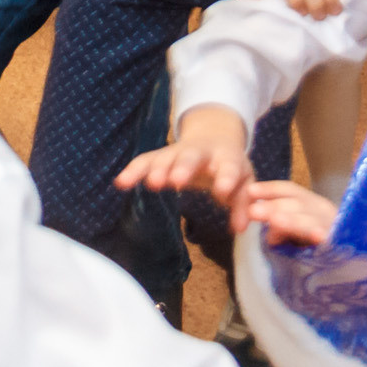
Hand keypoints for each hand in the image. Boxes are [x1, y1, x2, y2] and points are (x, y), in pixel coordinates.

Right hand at [116, 105, 253, 204]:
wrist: (217, 136)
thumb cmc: (231, 167)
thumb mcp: (244, 183)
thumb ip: (242, 205)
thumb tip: (240, 229)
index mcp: (227, 158)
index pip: (228, 167)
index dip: (226, 179)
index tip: (222, 192)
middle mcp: (202, 152)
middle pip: (192, 157)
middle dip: (183, 168)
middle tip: (175, 181)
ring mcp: (180, 152)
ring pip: (167, 157)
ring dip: (159, 169)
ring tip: (152, 183)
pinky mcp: (163, 155)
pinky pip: (146, 160)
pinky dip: (135, 170)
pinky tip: (122, 182)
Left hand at [242, 179, 339, 245]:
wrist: (352, 260)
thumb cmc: (316, 244)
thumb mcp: (294, 230)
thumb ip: (280, 226)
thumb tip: (269, 232)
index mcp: (309, 202)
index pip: (289, 190)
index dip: (269, 189)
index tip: (249, 191)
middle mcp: (322, 209)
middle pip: (296, 204)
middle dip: (274, 207)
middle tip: (253, 212)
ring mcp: (333, 225)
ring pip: (310, 221)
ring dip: (292, 220)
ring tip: (275, 221)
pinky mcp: (341, 243)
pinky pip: (332, 239)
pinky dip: (324, 236)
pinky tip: (318, 236)